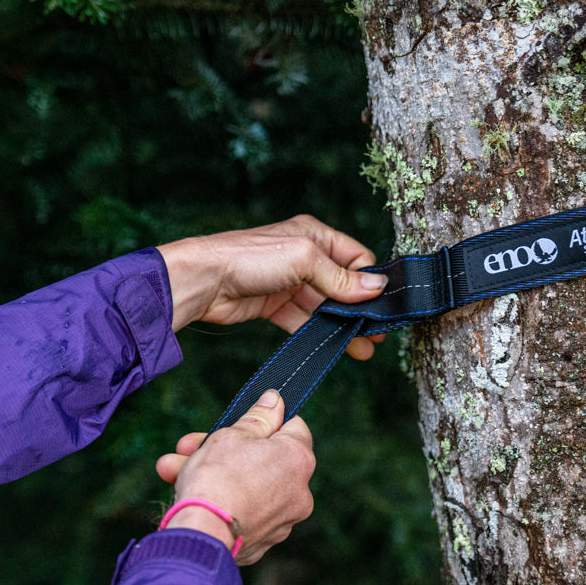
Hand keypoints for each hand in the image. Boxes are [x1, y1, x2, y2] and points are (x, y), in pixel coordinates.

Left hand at [156, 214, 386, 359]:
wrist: (203, 281)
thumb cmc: (249, 257)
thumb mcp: (303, 259)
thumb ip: (340, 277)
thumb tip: (375, 287)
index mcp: (315, 235)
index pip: (356, 258)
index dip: (369, 281)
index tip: (382, 306)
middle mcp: (304, 256)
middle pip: (342, 285)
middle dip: (360, 309)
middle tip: (378, 333)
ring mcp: (289, 282)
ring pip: (325, 307)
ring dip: (342, 327)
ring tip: (363, 349)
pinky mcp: (274, 305)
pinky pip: (304, 321)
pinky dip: (318, 334)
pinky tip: (334, 348)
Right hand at [156, 390, 313, 564]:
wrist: (201, 536)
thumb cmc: (217, 479)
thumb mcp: (233, 436)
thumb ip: (258, 417)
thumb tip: (276, 400)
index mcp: (298, 459)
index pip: (292, 426)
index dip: (265, 420)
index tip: (242, 422)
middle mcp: (299, 491)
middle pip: (262, 458)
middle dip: (223, 449)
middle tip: (190, 446)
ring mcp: (282, 521)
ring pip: (247, 487)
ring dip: (214, 476)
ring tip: (173, 469)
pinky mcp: (262, 542)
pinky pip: (242, 513)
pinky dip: (221, 503)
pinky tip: (187, 497)